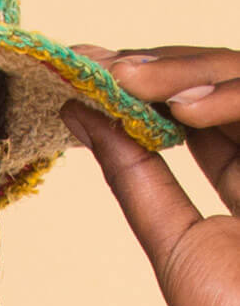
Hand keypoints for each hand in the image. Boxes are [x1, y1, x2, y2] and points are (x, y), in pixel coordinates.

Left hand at [61, 45, 239, 305]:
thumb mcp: (176, 242)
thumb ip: (136, 177)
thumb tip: (81, 115)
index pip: (199, 112)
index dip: (145, 85)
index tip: (84, 69)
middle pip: (225, 83)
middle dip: (158, 67)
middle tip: (97, 62)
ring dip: (184, 71)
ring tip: (125, 79)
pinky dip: (231, 96)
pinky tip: (182, 107)